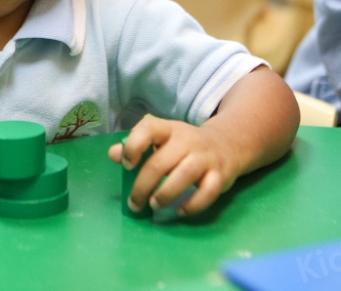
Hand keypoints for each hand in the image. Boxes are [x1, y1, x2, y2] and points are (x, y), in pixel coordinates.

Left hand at [108, 114, 239, 216]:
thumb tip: (113, 155)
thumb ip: (137, 146)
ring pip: (184, 175)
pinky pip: (207, 192)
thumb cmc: (184, 145)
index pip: (149, 129)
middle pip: (161, 163)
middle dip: (143, 186)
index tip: (127, 165)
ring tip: (153, 205)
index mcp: (169, 129)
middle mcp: (187, 140)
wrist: (227, 144)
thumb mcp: (162, 140)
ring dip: (165, 195)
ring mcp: (205, 157)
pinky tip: (180, 211)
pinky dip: (193, 205)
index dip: (134, 146)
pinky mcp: (220, 175)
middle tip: (134, 203)